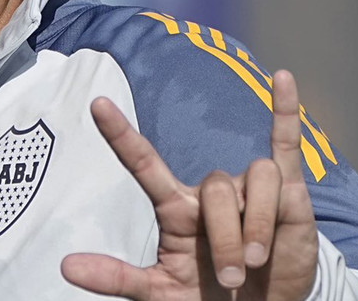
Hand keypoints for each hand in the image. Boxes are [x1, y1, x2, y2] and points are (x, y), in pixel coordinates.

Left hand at [62, 70, 317, 299]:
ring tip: (258, 261)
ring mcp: (249, 189)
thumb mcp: (161, 293)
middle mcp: (211, 193)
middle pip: (215, 190)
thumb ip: (118, 277)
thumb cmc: (207, 298)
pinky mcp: (290, 192)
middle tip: (230, 279)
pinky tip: (283, 78)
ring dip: (258, 225)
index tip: (98, 104)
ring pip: (257, 179)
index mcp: (177, 210)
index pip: (145, 164)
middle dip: (225, 238)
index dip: (122, 136)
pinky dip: (286, 112)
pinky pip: (286, 145)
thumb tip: (68, 267)